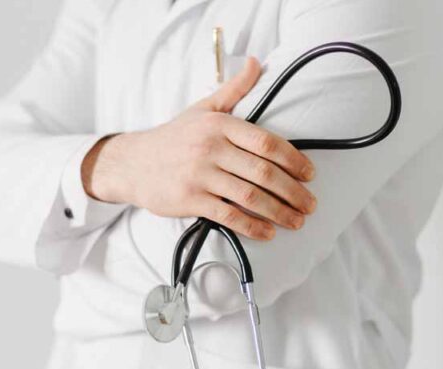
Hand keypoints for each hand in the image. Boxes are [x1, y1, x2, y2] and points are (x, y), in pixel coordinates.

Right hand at [82, 57, 316, 240]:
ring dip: (279, 212)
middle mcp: (210, 148)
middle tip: (310, 204)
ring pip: (249, 196)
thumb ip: (233, 89)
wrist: (132, 163)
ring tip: (296, 221)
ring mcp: (199, 175)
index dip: (293, 159)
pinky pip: (228, 216)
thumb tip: (256, 62)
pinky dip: (252, 226)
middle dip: (293, 191)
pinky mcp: (189, 200)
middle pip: (263, 172)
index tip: (310, 174)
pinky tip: (268, 233)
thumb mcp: (203, 109)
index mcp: (219, 125)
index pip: (266, 141)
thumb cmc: (174, 137)